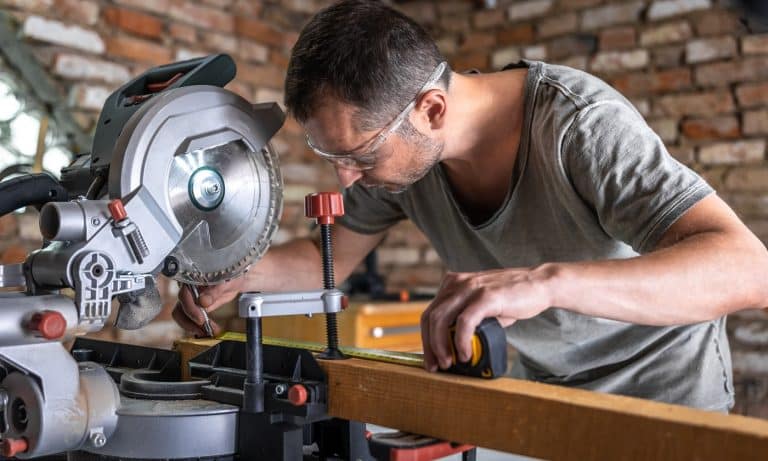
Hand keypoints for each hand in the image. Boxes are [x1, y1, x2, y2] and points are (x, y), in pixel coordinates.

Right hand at [172, 276, 247, 335]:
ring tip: (210, 331)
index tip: (201, 320)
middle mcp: (188, 290)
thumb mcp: (226, 282)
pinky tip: (210, 330)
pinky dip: (199, 327)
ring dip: (194, 327)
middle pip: (179, 309)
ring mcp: (191, 300)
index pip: (184, 295)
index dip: (190, 309)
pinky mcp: (197, 309)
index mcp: (192, 279)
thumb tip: (203, 301)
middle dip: (190, 322)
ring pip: (183, 317)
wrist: (237, 279)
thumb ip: (214, 291)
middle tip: (204, 330)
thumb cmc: (231, 276)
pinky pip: (192, 320)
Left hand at [420, 267, 553, 371]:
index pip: (429, 314)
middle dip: (429, 346)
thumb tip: (455, 348)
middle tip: (436, 366)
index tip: (431, 360)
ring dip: (441, 345)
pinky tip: (465, 354)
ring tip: (449, 363)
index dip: (426, 339)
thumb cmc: (512, 298)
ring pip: (441, 319)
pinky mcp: (486, 296)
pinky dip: (461, 341)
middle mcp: (457, 283)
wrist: (540, 285)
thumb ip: (467, 318)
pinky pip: (465, 322)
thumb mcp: (482, 305)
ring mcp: (470, 288)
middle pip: (430, 318)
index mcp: (452, 284)